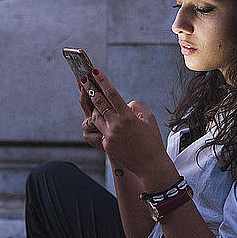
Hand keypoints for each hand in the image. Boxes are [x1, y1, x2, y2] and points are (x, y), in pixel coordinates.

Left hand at [79, 69, 176, 185]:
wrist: (151, 165)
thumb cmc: (152, 140)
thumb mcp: (148, 119)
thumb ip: (135, 107)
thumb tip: (125, 104)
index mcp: (128, 116)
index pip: (112, 94)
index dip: (103, 82)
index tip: (96, 72)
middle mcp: (117, 125)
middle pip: (99, 103)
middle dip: (90, 90)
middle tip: (84, 80)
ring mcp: (110, 136)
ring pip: (96, 118)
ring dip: (95, 109)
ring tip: (94, 100)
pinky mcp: (107, 145)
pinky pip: (102, 131)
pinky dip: (105, 126)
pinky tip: (110, 125)